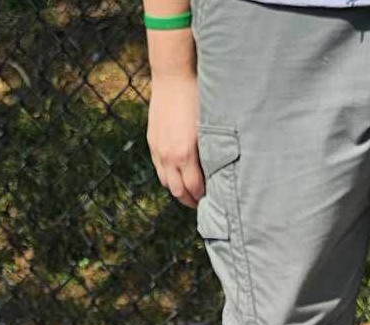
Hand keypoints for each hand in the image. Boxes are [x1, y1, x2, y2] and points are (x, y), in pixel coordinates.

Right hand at [147, 72, 203, 207]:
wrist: (173, 76)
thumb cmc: (198, 100)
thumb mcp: (209, 130)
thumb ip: (210, 154)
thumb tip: (217, 175)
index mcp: (185, 155)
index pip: (195, 190)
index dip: (204, 199)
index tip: (214, 201)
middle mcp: (169, 155)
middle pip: (178, 192)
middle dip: (191, 201)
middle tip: (203, 204)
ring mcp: (158, 149)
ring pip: (166, 183)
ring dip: (178, 191)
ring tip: (191, 192)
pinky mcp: (152, 141)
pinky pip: (159, 169)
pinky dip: (168, 177)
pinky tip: (178, 175)